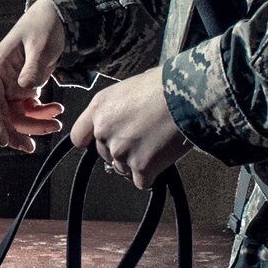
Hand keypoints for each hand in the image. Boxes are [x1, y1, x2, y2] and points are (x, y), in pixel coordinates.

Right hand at [0, 0, 71, 151]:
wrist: (57, 17)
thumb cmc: (44, 26)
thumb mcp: (41, 45)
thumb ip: (33, 67)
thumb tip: (26, 89)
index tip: (3, 141)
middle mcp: (1, 77)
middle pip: (2, 113)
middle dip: (16, 131)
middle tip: (31, 147)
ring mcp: (12, 83)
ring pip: (17, 114)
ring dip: (34, 123)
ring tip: (55, 124)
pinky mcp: (24, 86)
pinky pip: (29, 107)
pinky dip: (41, 113)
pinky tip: (55, 111)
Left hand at [71, 69, 191, 188]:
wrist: (188, 96)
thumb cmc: (165, 86)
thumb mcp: (131, 87)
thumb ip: (118, 108)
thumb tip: (124, 118)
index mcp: (100, 108)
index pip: (79, 136)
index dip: (92, 141)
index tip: (100, 142)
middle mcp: (105, 131)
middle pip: (105, 155)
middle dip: (122, 151)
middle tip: (143, 139)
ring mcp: (121, 151)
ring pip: (123, 169)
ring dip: (138, 162)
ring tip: (157, 144)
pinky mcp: (141, 167)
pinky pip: (142, 181)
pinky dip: (152, 174)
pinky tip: (163, 156)